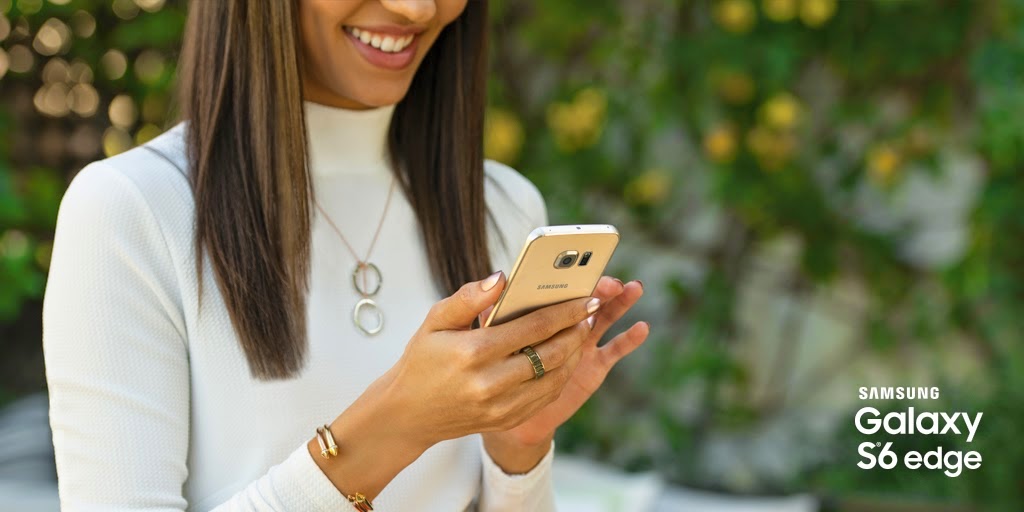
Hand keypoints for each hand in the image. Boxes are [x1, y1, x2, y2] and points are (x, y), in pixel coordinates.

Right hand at [376, 270, 598, 448]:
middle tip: (590, 312)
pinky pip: (545, 397)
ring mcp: (501, 407)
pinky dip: (561, 376)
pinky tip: (564, 359)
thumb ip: (468, 297)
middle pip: (551, 354)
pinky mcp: (506, 420)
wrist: (408, 414)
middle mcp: (491, 383)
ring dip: (574, 354)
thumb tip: (501, 278)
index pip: (533, 327)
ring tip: (580, 333)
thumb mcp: (435, 321)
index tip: (586, 298)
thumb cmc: (423, 361)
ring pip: (554, 378)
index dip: (565, 311)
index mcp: (474, 352)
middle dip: (576, 330)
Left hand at [480, 277, 647, 453]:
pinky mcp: (592, 367)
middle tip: (610, 278)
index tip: (580, 262)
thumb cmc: (471, 361)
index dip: (569, 275)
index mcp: (531, 307)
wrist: (485, 406)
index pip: (554, 285)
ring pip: (604, 318)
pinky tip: (640, 328)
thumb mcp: (460, 330)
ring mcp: (578, 344)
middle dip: (598, 288)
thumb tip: (498, 278)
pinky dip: (628, 340)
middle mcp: (559, 323)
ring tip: (632, 288)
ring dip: (620, 303)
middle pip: (584, 299)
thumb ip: (473, 304)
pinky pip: (613, 351)